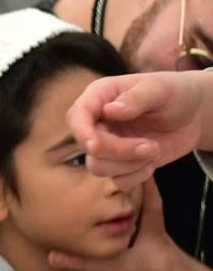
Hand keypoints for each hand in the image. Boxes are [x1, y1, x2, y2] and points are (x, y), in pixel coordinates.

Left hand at [52, 179, 212, 270]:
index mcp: (153, 248)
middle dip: (84, 260)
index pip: (137, 226)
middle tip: (53, 256)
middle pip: (116, 264)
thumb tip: (139, 175)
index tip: (84, 218)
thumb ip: (147, 209)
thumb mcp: (160, 237)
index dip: (126, 210)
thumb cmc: (172, 265)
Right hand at [67, 71, 212, 184]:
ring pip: (99, 167)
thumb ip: (136, 98)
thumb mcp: (160, 88)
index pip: (77, 116)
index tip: (94, 146)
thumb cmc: (175, 93)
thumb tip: (110, 111)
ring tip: (155, 149)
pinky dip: (137, 175)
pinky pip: (118, 181)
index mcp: (100, 97)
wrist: (194, 114)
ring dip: (130, 164)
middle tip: (151, 146)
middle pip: (89, 147)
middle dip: (120, 151)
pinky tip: (153, 161)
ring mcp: (108, 144)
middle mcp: (97, 123)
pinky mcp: (121, 164)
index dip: (81, 133)